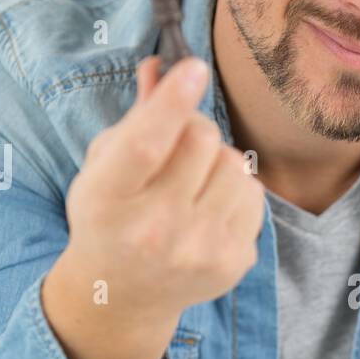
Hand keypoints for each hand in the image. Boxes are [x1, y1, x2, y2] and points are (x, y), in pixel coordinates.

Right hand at [62, 55, 264, 325]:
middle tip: (178, 144)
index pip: (147, 144)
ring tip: (193, 182)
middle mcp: (154, 231)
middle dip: (194, 127)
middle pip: (201, 139)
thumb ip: (136, 117)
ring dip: (217, 160)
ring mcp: (198, 250)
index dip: (173, 101)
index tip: (194, 67)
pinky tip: (210, 207)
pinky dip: (235, 189)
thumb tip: (163, 64)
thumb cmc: (111, 217)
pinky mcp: (233, 262)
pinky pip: (254, 193)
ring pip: (235, 162)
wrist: (124, 294)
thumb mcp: (105, 167)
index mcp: (107, 200)